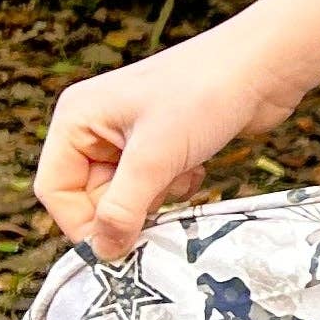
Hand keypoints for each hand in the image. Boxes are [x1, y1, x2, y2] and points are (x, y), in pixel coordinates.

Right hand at [35, 27, 305, 261]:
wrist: (264, 66)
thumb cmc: (204, 94)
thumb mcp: (155, 158)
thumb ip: (123, 209)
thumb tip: (102, 253)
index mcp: (77, 118)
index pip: (55, 189)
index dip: (81, 223)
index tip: (117, 247)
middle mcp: (96, 125)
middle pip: (90, 196)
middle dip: (127, 209)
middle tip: (160, 206)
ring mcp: (129, 134)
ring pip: (126, 195)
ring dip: (154, 198)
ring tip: (181, 174)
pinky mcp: (162, 143)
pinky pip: (153, 186)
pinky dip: (174, 186)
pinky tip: (195, 167)